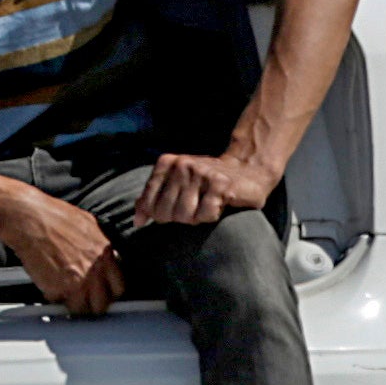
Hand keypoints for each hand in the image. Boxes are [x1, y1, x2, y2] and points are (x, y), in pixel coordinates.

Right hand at [0, 179, 119, 315]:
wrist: (30, 219)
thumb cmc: (52, 217)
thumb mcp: (88, 225)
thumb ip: (99, 245)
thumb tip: (102, 255)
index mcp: (105, 254)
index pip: (118, 287)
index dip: (109, 292)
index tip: (102, 292)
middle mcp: (95, 270)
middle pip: (102, 304)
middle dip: (92, 303)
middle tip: (83, 299)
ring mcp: (78, 282)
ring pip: (82, 309)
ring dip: (72, 304)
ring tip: (64, 294)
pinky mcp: (59, 289)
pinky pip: (59, 302)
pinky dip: (53, 297)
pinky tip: (48, 284)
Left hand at [133, 146, 276, 231]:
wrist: (248, 169)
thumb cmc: (206, 182)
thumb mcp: (176, 183)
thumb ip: (152, 199)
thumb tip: (137, 221)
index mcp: (167, 163)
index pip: (149, 203)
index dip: (160, 215)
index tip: (174, 210)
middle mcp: (182, 164)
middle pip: (166, 213)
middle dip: (179, 218)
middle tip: (194, 207)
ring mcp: (201, 173)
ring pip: (184, 216)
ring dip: (196, 218)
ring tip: (206, 205)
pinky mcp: (221, 185)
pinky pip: (205, 216)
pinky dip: (212, 216)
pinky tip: (219, 205)